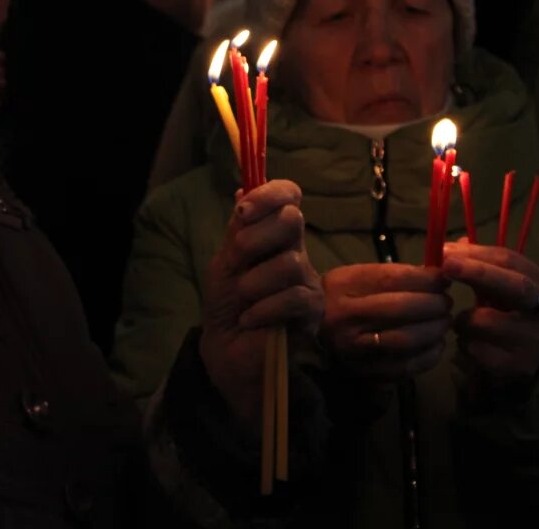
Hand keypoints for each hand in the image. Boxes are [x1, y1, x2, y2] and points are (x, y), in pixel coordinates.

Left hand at [199, 180, 322, 428]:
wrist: (228, 349)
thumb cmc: (227, 303)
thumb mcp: (225, 262)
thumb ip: (238, 230)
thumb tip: (241, 189)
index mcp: (275, 234)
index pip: (289, 196)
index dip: (270, 194)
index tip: (243, 211)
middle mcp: (296, 251)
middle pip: (292, 220)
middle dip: (255, 240)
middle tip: (237, 262)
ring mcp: (308, 280)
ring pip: (288, 264)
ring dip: (254, 283)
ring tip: (243, 301)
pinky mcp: (314, 311)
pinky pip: (293, 298)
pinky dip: (263, 308)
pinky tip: (250, 319)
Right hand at [319, 263, 451, 381]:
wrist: (309, 332)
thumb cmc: (339, 298)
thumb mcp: (356, 277)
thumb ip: (392, 276)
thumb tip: (437, 277)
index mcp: (343, 286)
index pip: (392, 279)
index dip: (425, 279)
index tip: (443, 279)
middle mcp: (345, 316)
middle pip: (401, 308)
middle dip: (434, 304)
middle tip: (446, 303)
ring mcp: (354, 347)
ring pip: (406, 339)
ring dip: (434, 330)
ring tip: (443, 323)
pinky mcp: (364, 372)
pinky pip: (405, 367)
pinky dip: (428, 356)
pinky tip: (436, 346)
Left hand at [441, 242, 538, 385]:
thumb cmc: (517, 317)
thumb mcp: (505, 290)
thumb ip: (483, 267)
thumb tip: (454, 244)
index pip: (511, 260)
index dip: (478, 253)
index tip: (446, 250)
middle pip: (515, 285)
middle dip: (478, 272)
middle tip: (447, 265)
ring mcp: (537, 340)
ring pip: (488, 321)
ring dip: (464, 318)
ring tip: (458, 321)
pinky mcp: (521, 365)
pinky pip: (481, 350)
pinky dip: (467, 344)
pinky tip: (468, 343)